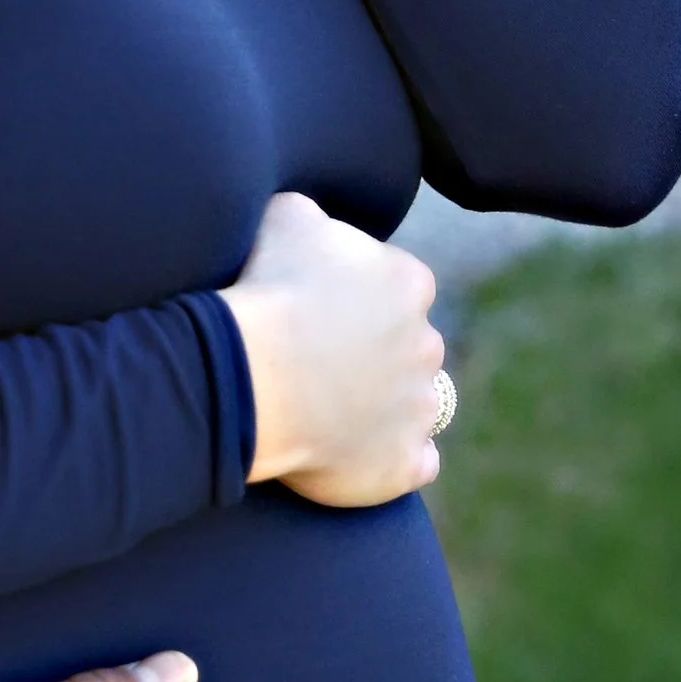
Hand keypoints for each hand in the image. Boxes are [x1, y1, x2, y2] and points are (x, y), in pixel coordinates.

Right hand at [224, 191, 448, 506]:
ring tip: (331, 411)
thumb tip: (319, 228)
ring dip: (386, 406)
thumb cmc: (266, 290)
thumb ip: (320, 220)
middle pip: (410, 347)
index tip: (321, 313)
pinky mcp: (405, 463)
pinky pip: (416, 462)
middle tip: (320, 363)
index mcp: (409, 283)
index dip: (358, 300)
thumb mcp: (286, 218)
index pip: (399, 287)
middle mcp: (428, 344)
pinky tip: (356, 452)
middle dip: (377, 354)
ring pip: (417, 404)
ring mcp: (421, 408)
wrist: (252, 374)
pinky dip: (393, 458)